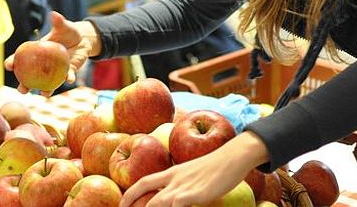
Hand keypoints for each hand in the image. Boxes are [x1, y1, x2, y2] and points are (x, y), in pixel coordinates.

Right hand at [4, 11, 99, 95]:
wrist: (84, 39)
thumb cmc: (68, 32)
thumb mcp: (63, 26)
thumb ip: (58, 22)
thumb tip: (54, 14)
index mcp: (37, 52)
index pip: (21, 58)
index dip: (13, 62)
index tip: (8, 66)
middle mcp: (43, 65)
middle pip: (30, 77)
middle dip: (24, 84)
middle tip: (22, 90)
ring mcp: (56, 71)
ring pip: (47, 82)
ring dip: (45, 89)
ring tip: (45, 94)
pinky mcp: (69, 71)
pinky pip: (67, 76)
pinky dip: (68, 78)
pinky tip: (69, 80)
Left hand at [120, 132, 268, 206]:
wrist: (234, 155)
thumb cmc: (219, 165)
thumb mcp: (196, 173)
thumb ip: (185, 183)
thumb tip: (180, 196)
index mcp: (173, 172)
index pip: (144, 182)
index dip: (130, 194)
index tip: (122, 204)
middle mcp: (174, 179)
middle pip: (146, 195)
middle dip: (134, 206)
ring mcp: (183, 187)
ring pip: (156, 204)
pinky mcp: (194, 195)